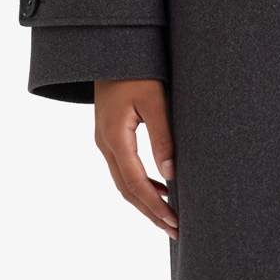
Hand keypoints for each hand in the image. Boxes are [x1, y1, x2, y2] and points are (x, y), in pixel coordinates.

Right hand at [94, 79, 177, 235]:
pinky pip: (123, 170)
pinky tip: (159, 189)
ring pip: (123, 183)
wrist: (109, 48)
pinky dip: (139, 185)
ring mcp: (104, 141)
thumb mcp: (155, 100)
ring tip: (169, 218)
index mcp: (115, 137)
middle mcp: (105, 144)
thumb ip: (163, 137)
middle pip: (126, 190)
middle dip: (151, 213)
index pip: (136, 184)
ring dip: (145, 202)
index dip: (156, 206)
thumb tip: (172, 175)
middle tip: (175, 231)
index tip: (175, 222)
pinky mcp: (109, 136)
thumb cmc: (136, 70)